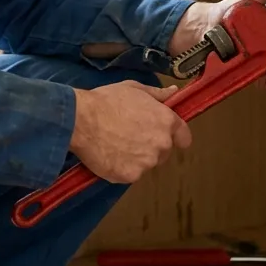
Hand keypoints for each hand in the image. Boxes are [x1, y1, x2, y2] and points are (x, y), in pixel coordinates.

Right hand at [69, 81, 192, 183]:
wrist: (81, 120)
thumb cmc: (106, 100)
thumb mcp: (133, 89)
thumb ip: (157, 94)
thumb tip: (174, 93)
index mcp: (166, 121)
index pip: (184, 137)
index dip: (176, 137)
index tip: (165, 136)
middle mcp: (161, 144)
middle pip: (163, 152)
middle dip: (151, 146)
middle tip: (128, 137)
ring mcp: (147, 162)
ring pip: (146, 164)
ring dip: (135, 158)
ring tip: (114, 145)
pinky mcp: (130, 176)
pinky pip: (130, 174)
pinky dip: (121, 168)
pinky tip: (107, 155)